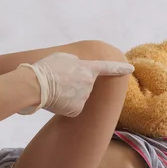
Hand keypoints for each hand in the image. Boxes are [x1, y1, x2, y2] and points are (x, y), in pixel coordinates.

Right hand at [18, 52, 133, 116]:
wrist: (35, 85)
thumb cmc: (46, 68)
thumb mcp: (63, 57)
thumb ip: (76, 63)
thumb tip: (79, 70)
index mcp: (87, 68)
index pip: (107, 67)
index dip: (119, 67)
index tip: (130, 68)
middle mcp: (89, 83)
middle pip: (85, 86)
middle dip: (75, 85)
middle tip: (59, 82)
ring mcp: (84, 97)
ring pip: (78, 98)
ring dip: (68, 96)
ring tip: (54, 90)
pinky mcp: (76, 110)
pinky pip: (72, 108)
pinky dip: (64, 106)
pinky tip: (55, 100)